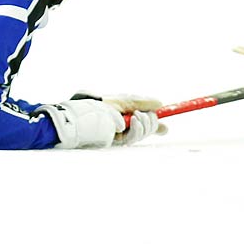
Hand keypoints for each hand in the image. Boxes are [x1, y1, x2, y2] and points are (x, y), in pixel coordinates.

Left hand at [44, 95, 167, 148]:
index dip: (155, 124)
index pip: (144, 121)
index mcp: (123, 114)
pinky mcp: (116, 142)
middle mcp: (123, 126)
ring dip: (146, 124)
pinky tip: (134, 121)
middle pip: (147, 128)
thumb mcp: (121, 100)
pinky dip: (138, 129)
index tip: (165, 126)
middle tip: (145, 114)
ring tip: (137, 116)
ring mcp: (120, 135)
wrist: (78, 117)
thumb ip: (140, 102)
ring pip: (143, 134)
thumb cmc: (94, 107)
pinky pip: (134, 138)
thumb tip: (160, 103)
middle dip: (152, 121)